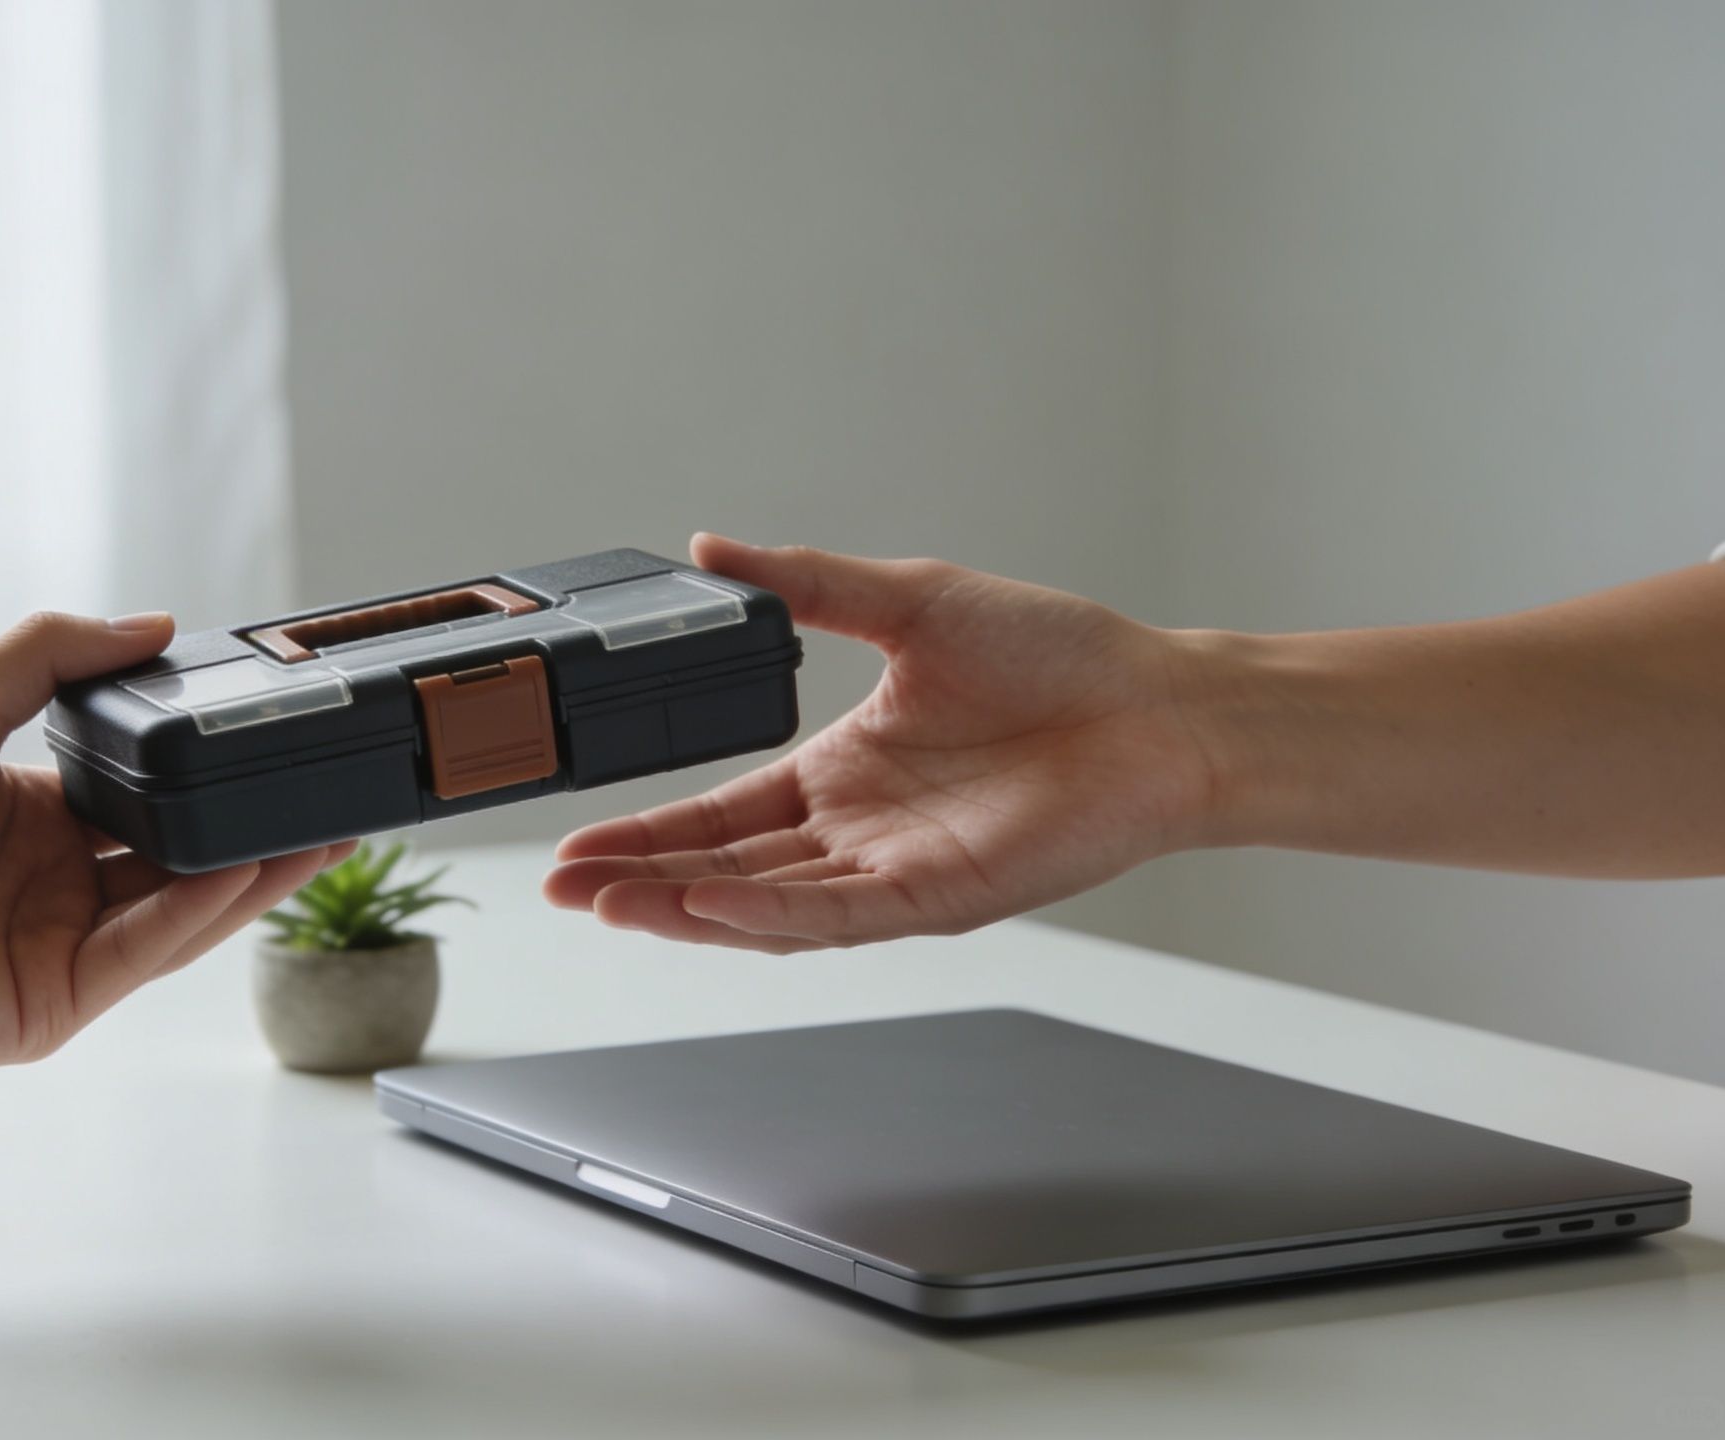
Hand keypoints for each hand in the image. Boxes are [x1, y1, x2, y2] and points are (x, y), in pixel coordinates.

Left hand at [0, 612, 351, 1076]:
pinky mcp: (58, 1003)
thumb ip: (47, 655)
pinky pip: (145, 953)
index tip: (269, 736)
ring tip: (323, 830)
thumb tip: (151, 622)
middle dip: (254, 825)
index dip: (205, 768)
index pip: (144, 787)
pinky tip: (244, 875)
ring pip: (180, 906)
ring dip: (252, 872)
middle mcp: (55, 879)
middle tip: (329, 789)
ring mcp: (61, 945)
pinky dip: (199, 916)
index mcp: (32, 810)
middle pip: (179, 851)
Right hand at [544, 535, 1217, 949]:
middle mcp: (857, 832)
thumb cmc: (1061, 658)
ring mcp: (894, 872)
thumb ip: (807, 579)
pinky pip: (839, 914)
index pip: (719, 815)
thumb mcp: (907, 600)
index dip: (647, 833)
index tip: (578, 846)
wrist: (1160, 704)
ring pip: (766, 907)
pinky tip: (710, 908)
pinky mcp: (939, 897)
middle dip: (639, 883)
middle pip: (722, 872)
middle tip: (564, 891)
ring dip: (685, 910)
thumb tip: (715, 546)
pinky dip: (770, 916)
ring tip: (610, 905)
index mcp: (841, 771)